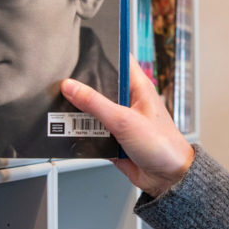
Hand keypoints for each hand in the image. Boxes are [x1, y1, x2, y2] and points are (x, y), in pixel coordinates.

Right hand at [61, 57, 194, 196]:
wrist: (168, 179)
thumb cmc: (162, 146)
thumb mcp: (124, 120)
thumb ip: (95, 103)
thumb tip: (71, 87)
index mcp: (138, 87)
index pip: (119, 60)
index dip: (103, 52)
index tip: (81, 50)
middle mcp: (128, 101)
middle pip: (100, 85)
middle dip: (83, 86)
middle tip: (62, 83)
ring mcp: (120, 120)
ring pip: (92, 110)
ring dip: (79, 112)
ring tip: (60, 108)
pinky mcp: (112, 138)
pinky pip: (91, 131)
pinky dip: (81, 132)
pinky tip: (69, 131)